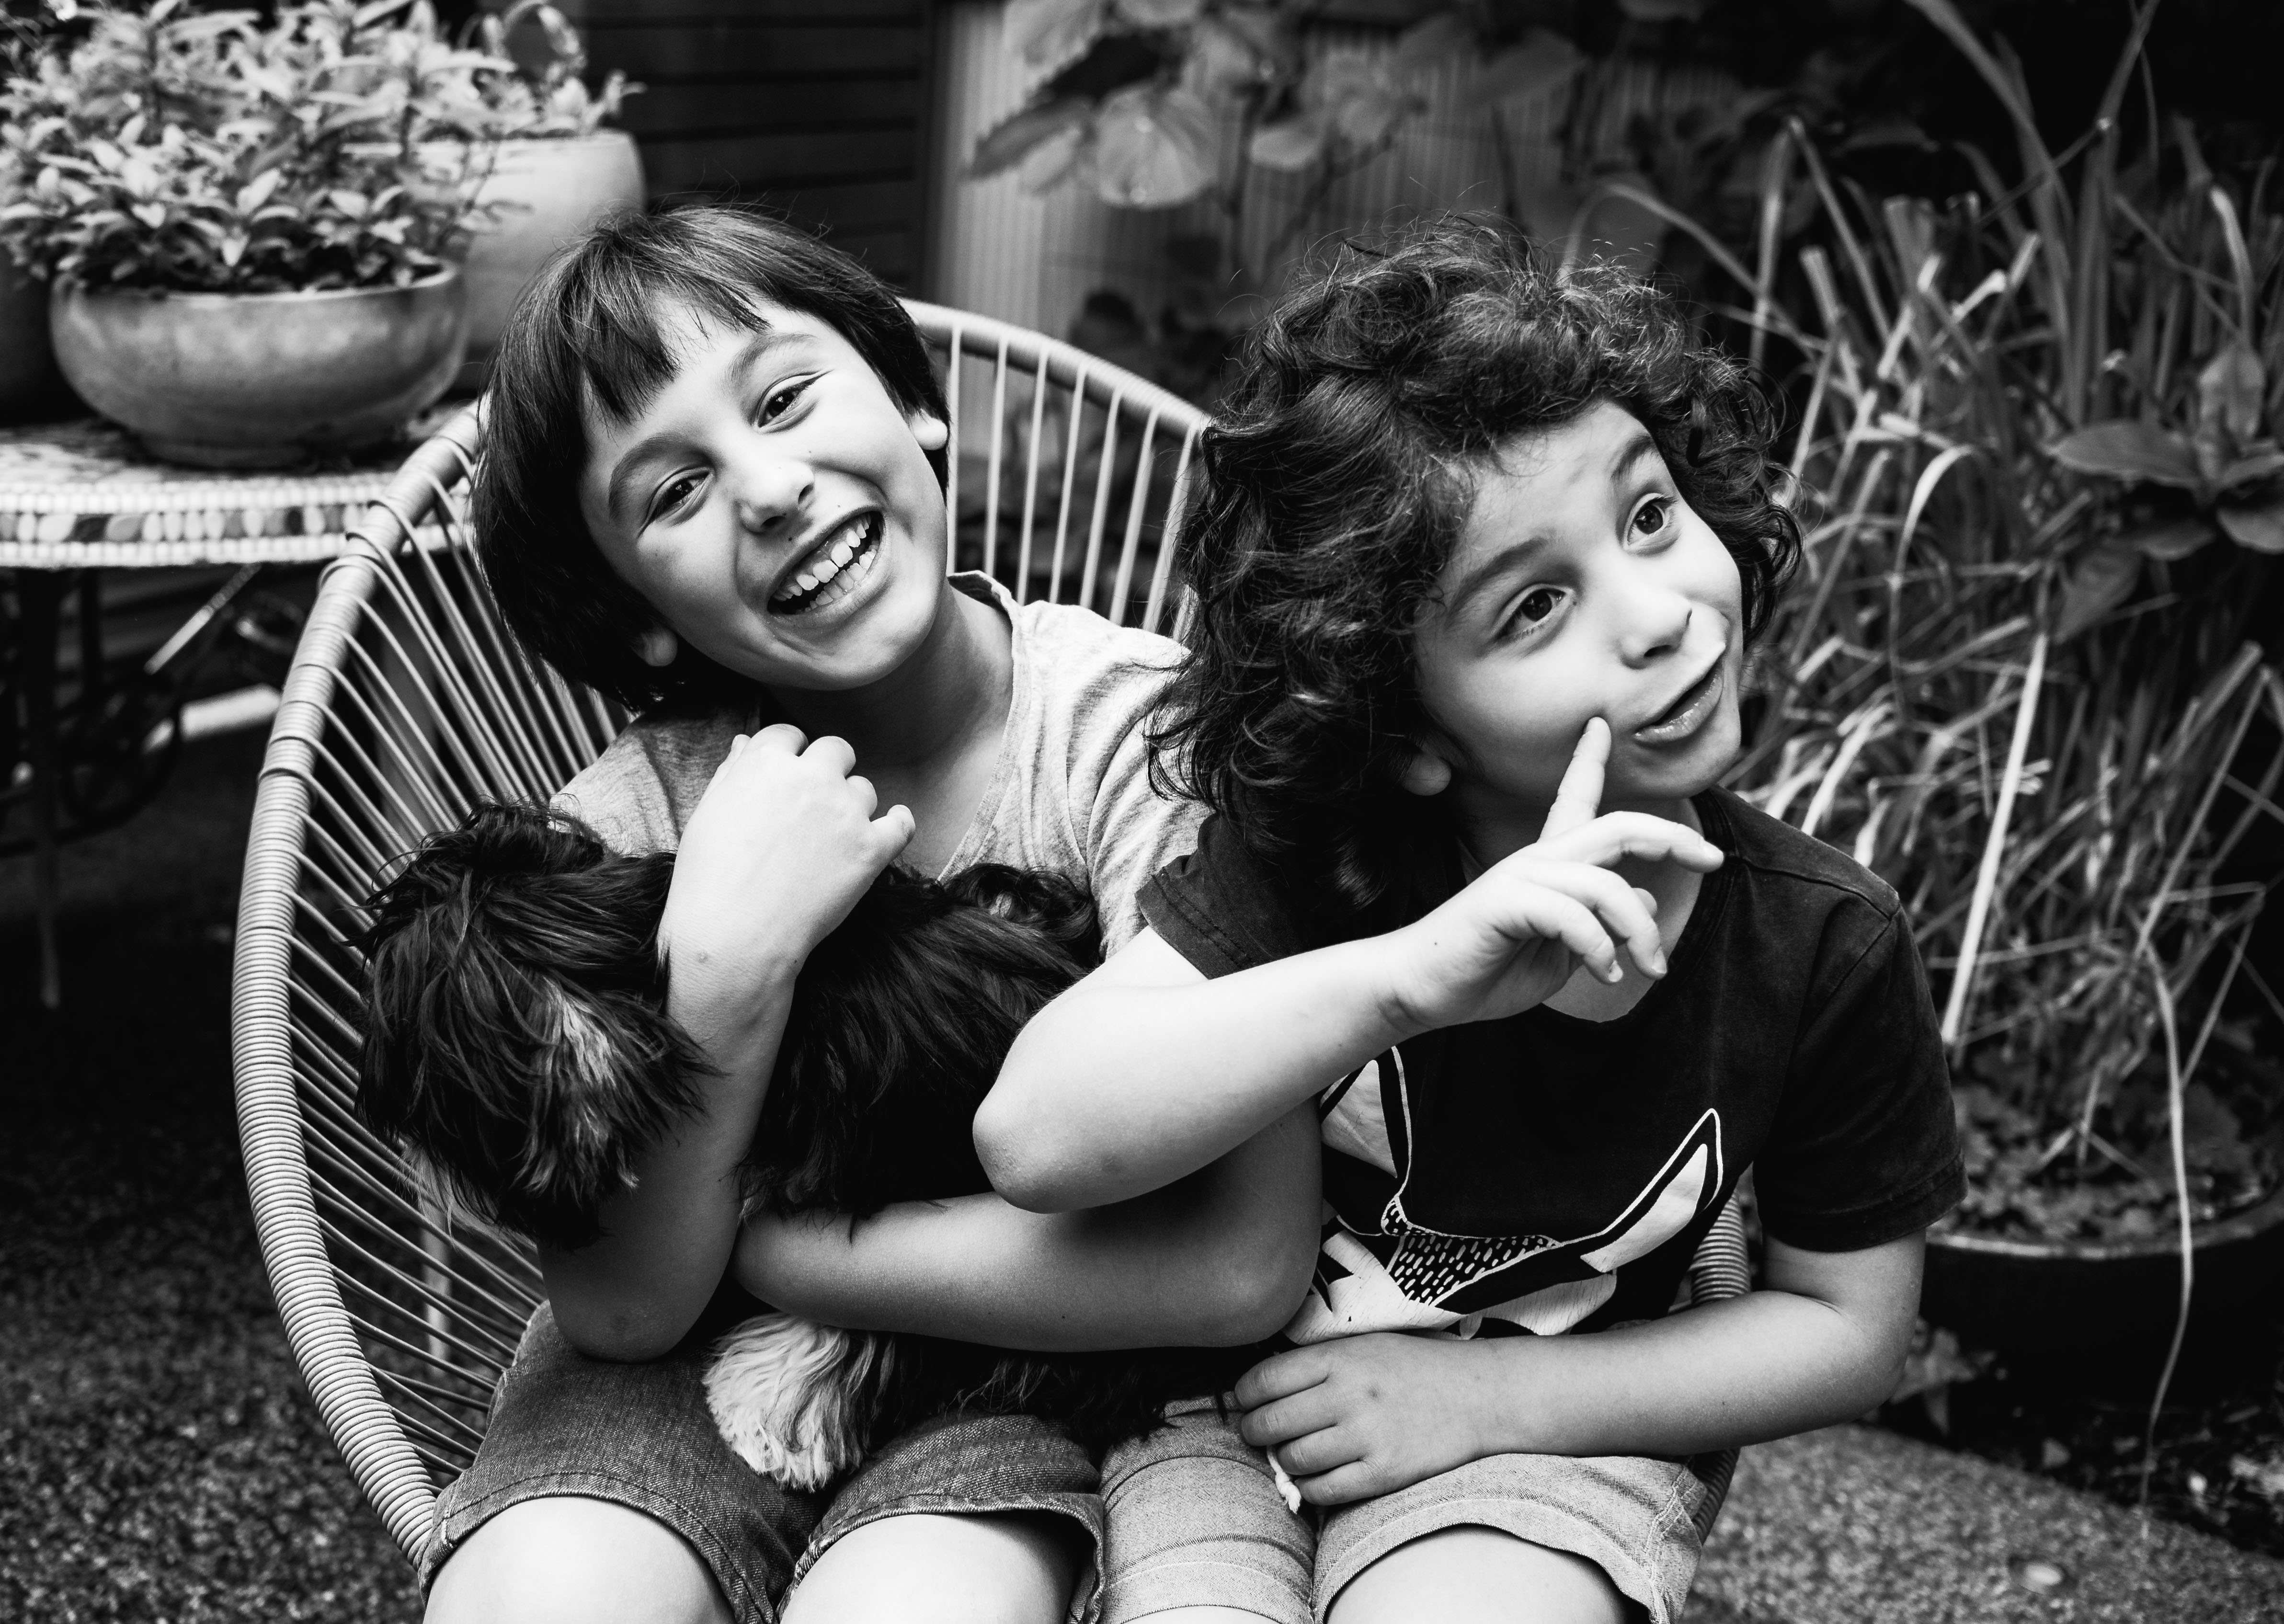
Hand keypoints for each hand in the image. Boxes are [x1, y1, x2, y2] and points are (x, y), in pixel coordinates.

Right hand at [659, 724, 913, 1005]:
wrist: (733, 936)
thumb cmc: (709, 879)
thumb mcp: (706, 814)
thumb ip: (732, 772)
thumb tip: (746, 743)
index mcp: (765, 762)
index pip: (790, 735)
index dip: (790, 755)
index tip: (788, 777)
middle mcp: (811, 777)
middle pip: (835, 750)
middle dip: (827, 770)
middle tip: (814, 804)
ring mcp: (845, 812)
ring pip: (863, 789)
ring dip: (852, 805)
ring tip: (831, 839)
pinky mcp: (871, 848)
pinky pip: (901, 823)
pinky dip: (898, 823)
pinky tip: (892, 826)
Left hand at [1236, 1333, 1523, 1505]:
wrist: (1480, 1395)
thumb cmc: (1415, 1367)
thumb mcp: (1365, 1345)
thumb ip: (1317, 1364)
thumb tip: (1257, 1388)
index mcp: (1340, 1357)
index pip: (1265, 1379)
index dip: (1243, 1395)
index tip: (1242, 1402)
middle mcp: (1349, 1395)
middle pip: (1272, 1422)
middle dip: (1253, 1431)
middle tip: (1256, 1433)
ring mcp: (1367, 1436)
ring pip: (1294, 1459)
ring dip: (1283, 1461)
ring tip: (1290, 1453)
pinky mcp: (1384, 1473)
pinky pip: (1325, 1491)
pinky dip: (1310, 1488)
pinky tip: (1315, 1476)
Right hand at [1376, 720, 1721, 1035]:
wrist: (1421, 990)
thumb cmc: (1486, 970)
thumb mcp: (1562, 951)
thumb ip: (1601, 925)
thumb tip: (1647, 900)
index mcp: (1547, 864)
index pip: (1573, 798)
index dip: (1588, 759)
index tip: (1600, 725)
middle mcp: (1537, 860)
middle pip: (1617, 827)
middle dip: (1673, 836)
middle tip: (1714, 859)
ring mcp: (1521, 877)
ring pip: (1607, 885)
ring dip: (1640, 932)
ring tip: (1648, 970)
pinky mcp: (1506, 903)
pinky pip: (1575, 917)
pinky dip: (1601, 949)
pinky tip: (1604, 974)